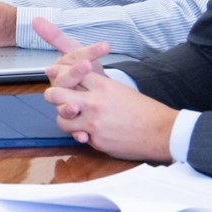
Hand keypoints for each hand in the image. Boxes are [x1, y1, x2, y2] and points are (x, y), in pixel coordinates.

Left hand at [32, 19, 174, 160]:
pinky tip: (88, 132)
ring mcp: (93, 123)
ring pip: (61, 120)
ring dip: (65, 119)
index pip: (71, 72)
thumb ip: (98, 86)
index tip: (54, 71)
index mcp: (102, 86)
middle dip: (51, 95)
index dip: (60, 71)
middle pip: (56, 94)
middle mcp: (94, 102)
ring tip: (73, 118)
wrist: (160, 131)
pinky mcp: (95, 140)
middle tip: (53, 96)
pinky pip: (78, 137)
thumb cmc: (143, 110)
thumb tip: (80, 83)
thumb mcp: (119, 89)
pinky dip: (82, 135)